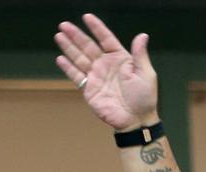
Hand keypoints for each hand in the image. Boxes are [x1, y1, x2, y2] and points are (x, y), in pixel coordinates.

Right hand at [54, 14, 159, 130]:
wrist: (136, 120)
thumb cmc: (144, 97)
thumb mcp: (146, 74)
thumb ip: (140, 54)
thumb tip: (143, 35)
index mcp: (120, 58)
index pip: (106, 39)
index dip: (97, 28)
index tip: (87, 17)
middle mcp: (105, 65)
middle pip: (88, 46)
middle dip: (76, 35)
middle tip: (64, 25)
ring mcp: (96, 76)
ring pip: (79, 58)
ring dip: (69, 47)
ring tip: (59, 36)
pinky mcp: (89, 89)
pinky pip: (76, 76)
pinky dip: (68, 68)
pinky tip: (60, 59)